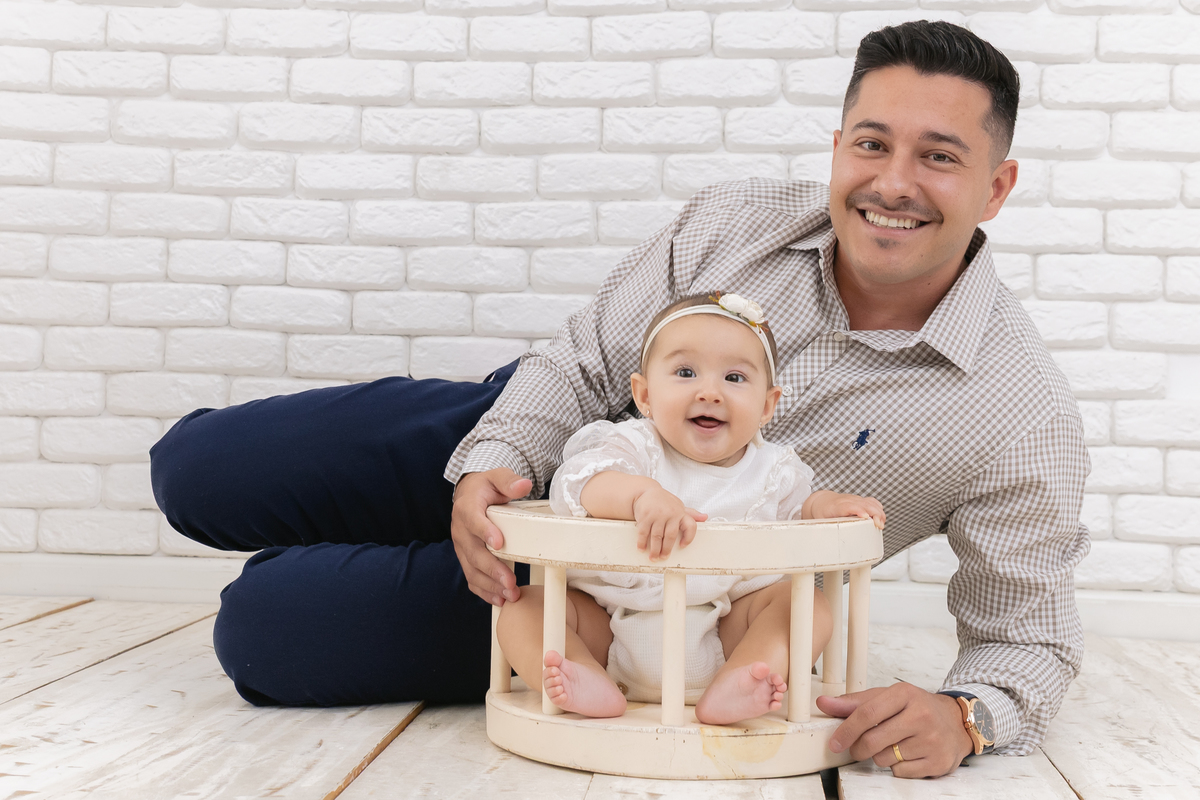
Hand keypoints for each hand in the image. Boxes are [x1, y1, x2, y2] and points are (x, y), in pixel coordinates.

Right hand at [450, 468, 532, 606]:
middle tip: (510, 582)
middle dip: (492, 569)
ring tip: (509, 595)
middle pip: (474, 552)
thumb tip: (524, 485)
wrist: (469, 495)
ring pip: (472, 570)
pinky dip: (484, 591)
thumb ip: (509, 481)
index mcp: (467, 508)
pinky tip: (499, 600)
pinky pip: (472, 578)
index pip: (474, 520)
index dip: (485, 532)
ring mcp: (462, 547)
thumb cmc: (486, 487)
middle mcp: (461, 530)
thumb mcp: (497, 477)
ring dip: (490, 585)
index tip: (499, 544)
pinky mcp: (466, 558)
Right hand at [631, 487, 706, 559]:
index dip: (689, 538)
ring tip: (653, 557)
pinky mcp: (645, 516)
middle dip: (666, 549)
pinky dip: (642, 542)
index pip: (690, 526)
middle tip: (663, 557)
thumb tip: (705, 517)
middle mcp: (670, 513)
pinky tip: (642, 548)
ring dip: (654, 549)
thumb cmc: (664, 501)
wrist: (645, 491)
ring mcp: (657, 515)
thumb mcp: (678, 506)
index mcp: (680, 512)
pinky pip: (644, 532)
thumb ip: (690, 514)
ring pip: (657, 537)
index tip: (683, 546)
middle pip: (670, 536)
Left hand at [804, 490, 885, 528]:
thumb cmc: (822, 513)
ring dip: (878, 512)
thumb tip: (829, 548)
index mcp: (836, 507)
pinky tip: (880, 518)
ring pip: (870, 502)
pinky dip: (879, 509)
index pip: (848, 506)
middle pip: (864, 504)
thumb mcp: (821, 523)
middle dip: (874, 513)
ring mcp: (854, 499)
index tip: (865, 516)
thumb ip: (826, 533)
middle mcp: (847, 501)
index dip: (858, 510)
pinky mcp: (860, 500)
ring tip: (880, 524)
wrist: (821, 501)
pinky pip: (872, 502)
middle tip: (878, 525)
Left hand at [816, 683, 973, 777]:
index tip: (835, 742)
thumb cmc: (917, 708)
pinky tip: (906, 754)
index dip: (846, 730)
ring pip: (885, 759)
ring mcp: (931, 740)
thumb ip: (854, 703)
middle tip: (858, 748)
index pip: (867, 714)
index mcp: (905, 694)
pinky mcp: (938, 761)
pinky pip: (900, 772)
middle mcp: (921, 716)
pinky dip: (896, 767)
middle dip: (858, 748)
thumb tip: (824, 703)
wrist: (955, 722)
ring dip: (880, 756)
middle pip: (873, 741)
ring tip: (892, 744)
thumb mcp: (887, 698)